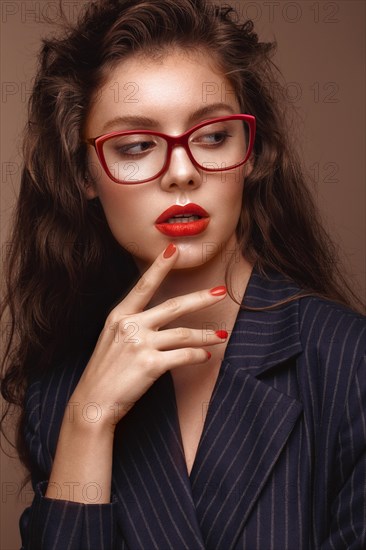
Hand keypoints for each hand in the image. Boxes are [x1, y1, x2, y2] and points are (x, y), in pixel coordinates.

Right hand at [69, 244, 226, 431]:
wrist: (93, 402)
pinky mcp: (151, 364)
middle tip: (221, 291)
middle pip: (174, 306)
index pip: (143, 285)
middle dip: (201, 297)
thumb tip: (160, 319)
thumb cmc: (104, 372)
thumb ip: (132, 324)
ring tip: (221, 336)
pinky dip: (197, 356)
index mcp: (119, 315)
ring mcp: (141, 344)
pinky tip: (205, 357)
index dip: (160, 266)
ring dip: (207, 335)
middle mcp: (130, 325)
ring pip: (184, 333)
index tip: (174, 249)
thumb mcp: (112, 339)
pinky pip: (183, 356)